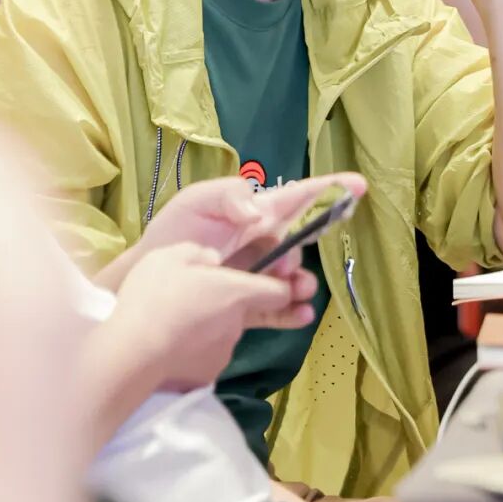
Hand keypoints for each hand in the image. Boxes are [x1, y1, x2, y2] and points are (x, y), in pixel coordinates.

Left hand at [102, 173, 366, 288]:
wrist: (144, 276)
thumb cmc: (173, 231)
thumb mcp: (196, 201)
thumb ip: (229, 195)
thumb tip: (260, 212)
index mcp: (256, 212)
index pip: (298, 198)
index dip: (329, 190)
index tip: (359, 186)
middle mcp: (263, 242)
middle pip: (299, 243)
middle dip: (302, 253)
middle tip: (284, 266)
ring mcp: (258, 274)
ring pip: (292, 277)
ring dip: (301, 284)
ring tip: (296, 293)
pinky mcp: (248, 302)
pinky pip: (277, 308)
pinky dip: (292, 312)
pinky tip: (301, 315)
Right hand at [107, 241, 318, 395]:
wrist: (130, 351)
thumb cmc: (154, 296)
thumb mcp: (173, 254)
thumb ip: (200, 254)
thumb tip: (214, 261)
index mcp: (238, 291)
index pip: (283, 291)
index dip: (285, 284)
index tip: (276, 277)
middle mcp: (238, 323)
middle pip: (251, 311)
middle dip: (238, 303)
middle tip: (209, 298)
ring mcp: (223, 352)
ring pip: (227, 332)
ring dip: (213, 324)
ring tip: (180, 320)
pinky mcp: (206, 375)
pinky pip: (208, 354)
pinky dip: (197, 347)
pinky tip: (174, 342)